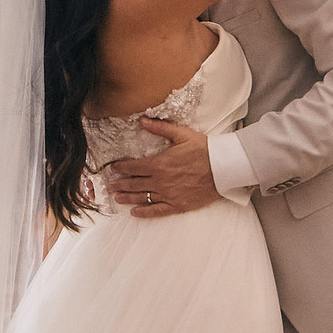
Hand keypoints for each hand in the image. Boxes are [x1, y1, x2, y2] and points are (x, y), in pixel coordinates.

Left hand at [104, 118, 218, 217]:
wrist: (223, 168)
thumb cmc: (204, 149)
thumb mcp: (182, 134)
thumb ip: (160, 128)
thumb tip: (142, 120)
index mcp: (159, 164)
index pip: (134, 166)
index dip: (121, 167)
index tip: (113, 168)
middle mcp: (161, 181)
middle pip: (134, 183)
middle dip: (120, 184)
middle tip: (109, 186)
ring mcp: (169, 195)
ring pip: (142, 198)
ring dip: (127, 198)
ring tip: (117, 198)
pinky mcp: (178, 205)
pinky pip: (157, 211)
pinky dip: (144, 212)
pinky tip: (134, 212)